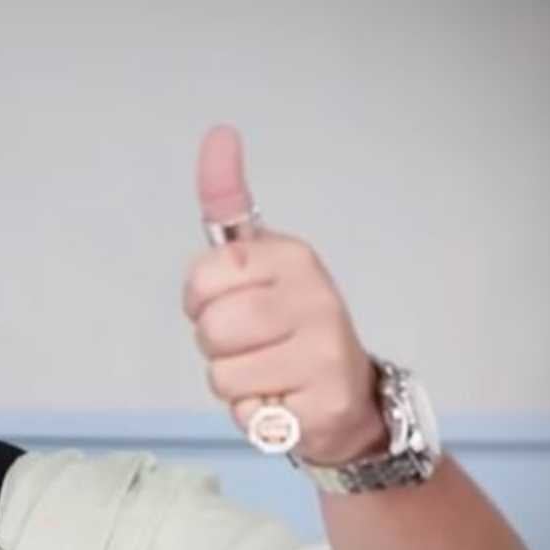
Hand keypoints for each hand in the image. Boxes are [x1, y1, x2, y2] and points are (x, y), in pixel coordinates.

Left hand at [182, 124, 387, 464]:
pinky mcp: (325, 405)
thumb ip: (229, 203)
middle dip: (217, 345)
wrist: (348, 400)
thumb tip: (218, 133)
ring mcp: (325, 352)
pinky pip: (248, 414)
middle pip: (210, 329)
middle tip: (254, 344)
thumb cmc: (288, 326)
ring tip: (270, 372)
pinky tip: (286, 401)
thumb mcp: (260, 261)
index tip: (229, 300)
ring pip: (222, 375)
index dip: (201, 300)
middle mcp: (316, 297)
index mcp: (293, 256)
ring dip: (235, 382)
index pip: (202, 279)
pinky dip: (255, 416)